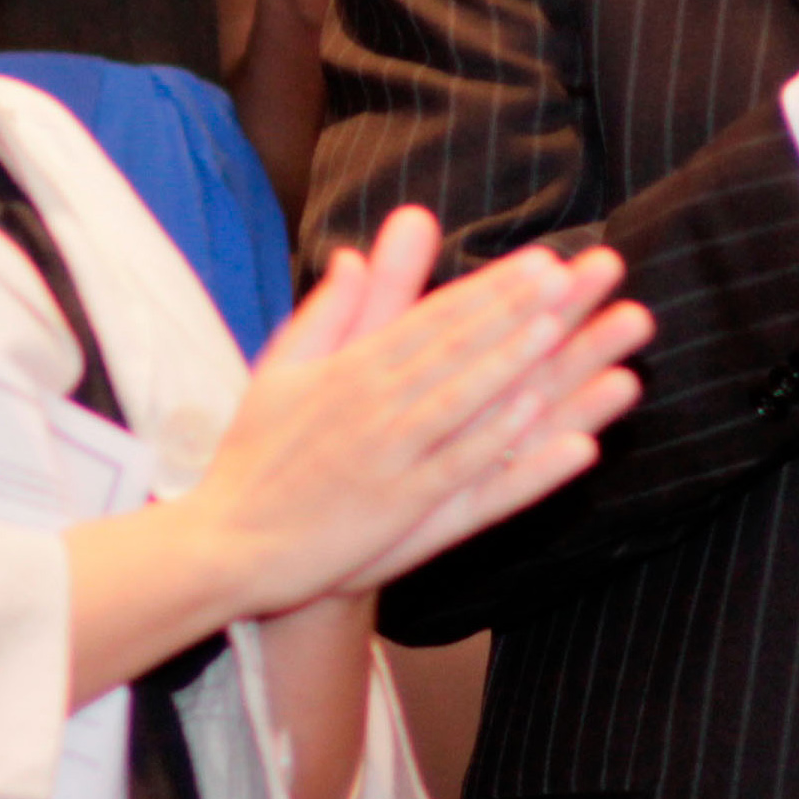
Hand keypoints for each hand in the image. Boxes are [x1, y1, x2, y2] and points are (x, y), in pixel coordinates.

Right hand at [176, 209, 650, 615]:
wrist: (225, 545)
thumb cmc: (255, 458)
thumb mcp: (280, 369)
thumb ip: (328, 312)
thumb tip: (354, 253)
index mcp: (352, 369)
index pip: (433, 318)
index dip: (489, 289)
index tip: (540, 262)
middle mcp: (375, 404)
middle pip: (456, 348)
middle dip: (515, 310)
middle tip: (572, 277)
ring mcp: (388, 456)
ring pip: (462, 400)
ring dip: (512, 362)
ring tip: (561, 329)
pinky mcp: (397, 507)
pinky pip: (458, 471)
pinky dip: (500, 445)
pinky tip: (542, 423)